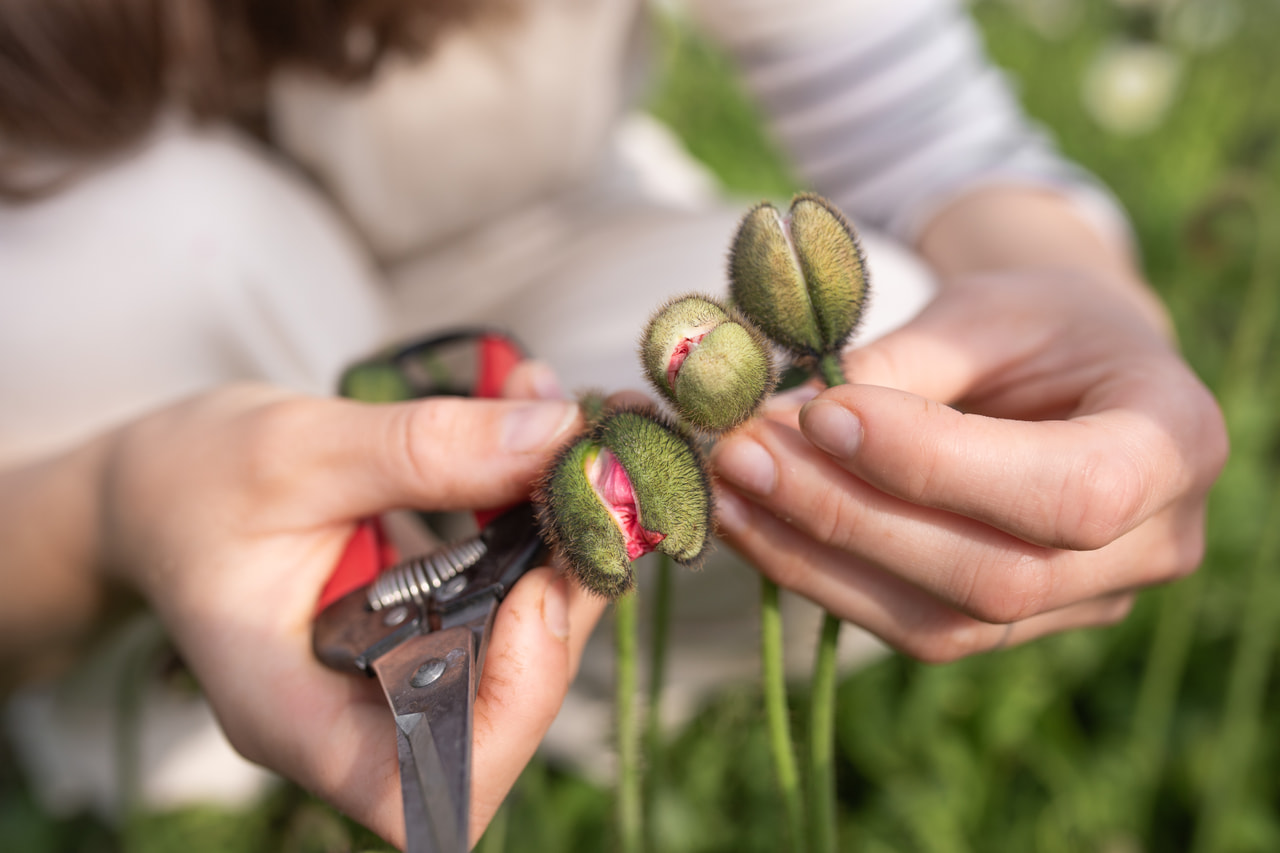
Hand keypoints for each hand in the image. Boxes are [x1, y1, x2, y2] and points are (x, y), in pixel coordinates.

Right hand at [96, 376, 601, 846]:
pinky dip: (538, 527)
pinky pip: (506, 606)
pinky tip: (535, 439)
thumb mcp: (293, 449)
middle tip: (588, 497)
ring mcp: (393, 680)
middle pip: (498, 721)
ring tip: (567, 448)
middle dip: (563, 610)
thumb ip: (421, 449)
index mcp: (290, 711)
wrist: (159, 489)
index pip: (423, 790)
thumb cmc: (191, 482)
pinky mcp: (422, 634)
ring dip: (564, 555)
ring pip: (520, 659)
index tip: (534, 593)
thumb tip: (551, 439)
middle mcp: (353, 716)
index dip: (509, 712)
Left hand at [710, 267, 1226, 661]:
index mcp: (1174, 443)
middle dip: (849, 516)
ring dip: (815, 558)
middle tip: (741, 454)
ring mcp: (1085, 603)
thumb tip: (776, 421)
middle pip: (995, 575)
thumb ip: (898, 368)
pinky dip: (822, 578)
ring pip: (942, 623)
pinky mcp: (1015, 628)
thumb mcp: (985, 313)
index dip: (934, 462)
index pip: (1066, 491)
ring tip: (727, 491)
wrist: (1075, 367)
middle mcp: (1151, 546)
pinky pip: (913, 628)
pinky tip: (754, 526)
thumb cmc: (1040, 324)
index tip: (821, 410)